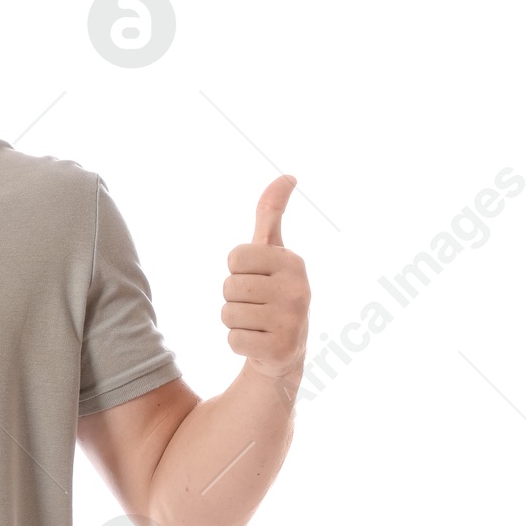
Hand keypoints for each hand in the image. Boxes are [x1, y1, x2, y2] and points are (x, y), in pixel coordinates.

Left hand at [221, 178, 309, 378]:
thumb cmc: (272, 291)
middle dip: (234, 298)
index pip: (235, 257)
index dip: (236, 271)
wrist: (285, 349)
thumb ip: (271, 214)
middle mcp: (297, 289)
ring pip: (228, 314)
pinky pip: (233, 340)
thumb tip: (287, 176)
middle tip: (255, 305)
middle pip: (229, 287)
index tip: (255, 279)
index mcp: (292, 261)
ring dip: (234, 321)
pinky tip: (258, 342)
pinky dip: (238, 343)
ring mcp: (292, 320)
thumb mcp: (273, 252)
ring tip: (257, 323)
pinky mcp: (281, 349)